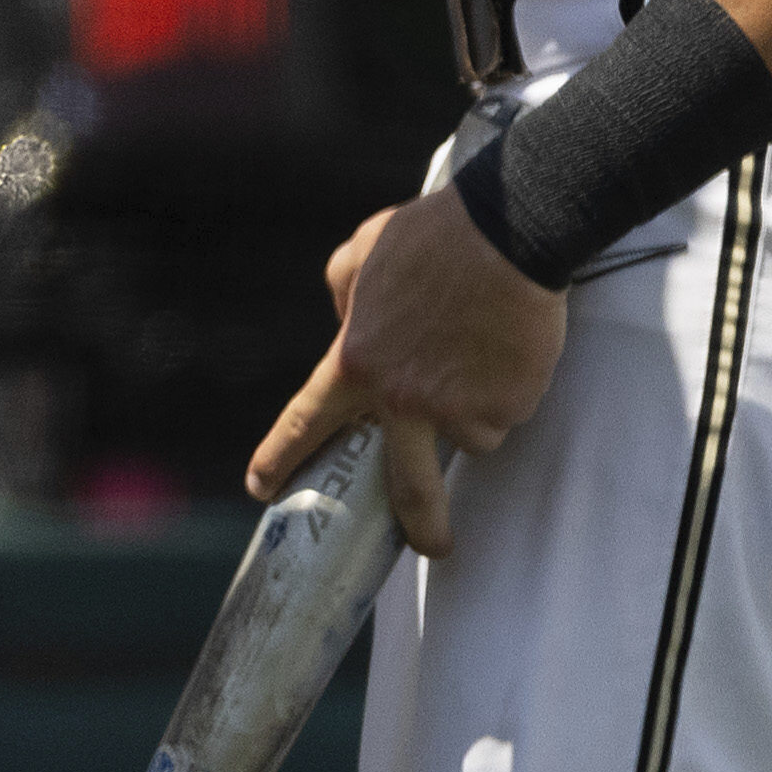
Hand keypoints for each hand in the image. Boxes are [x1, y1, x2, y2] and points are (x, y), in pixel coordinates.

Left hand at [247, 190, 568, 556]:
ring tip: (482, 351)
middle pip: (408, 489)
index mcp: (356, 361)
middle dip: (421, 526)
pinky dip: (509, 390)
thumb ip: (345, 296)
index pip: (306, 423)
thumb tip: (348, 323)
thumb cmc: (433, 235)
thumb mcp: (363, 251)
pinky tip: (507, 347)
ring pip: (469, 433)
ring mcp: (456, 409)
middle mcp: (402, 399)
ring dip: (477, 406)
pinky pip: (506, 412)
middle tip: (432, 542)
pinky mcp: (506, 405)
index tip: (262, 489)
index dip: (279, 459)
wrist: (509, 229)